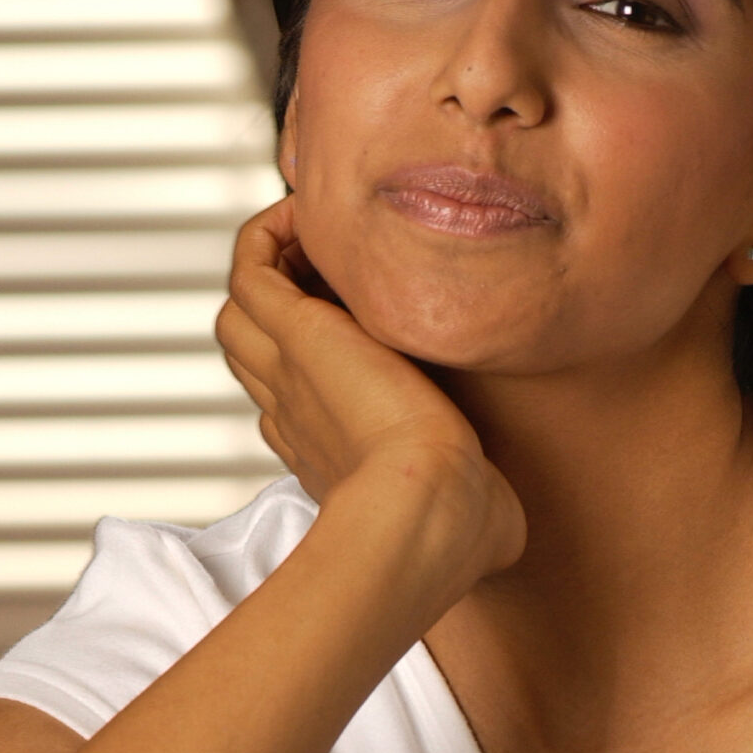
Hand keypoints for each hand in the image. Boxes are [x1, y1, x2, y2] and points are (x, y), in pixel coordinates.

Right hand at [216, 197, 524, 589]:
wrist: (432, 512)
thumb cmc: (459, 530)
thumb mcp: (469, 512)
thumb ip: (481, 511)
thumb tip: (513, 535)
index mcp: (328, 454)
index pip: (294, 401)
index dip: (314, 364)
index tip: (360, 335)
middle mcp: (295, 412)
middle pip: (254, 348)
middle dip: (284, 309)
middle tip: (334, 279)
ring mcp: (288, 372)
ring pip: (239, 310)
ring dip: (269, 269)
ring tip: (316, 244)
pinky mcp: (297, 334)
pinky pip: (250, 266)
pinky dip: (269, 233)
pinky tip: (312, 217)